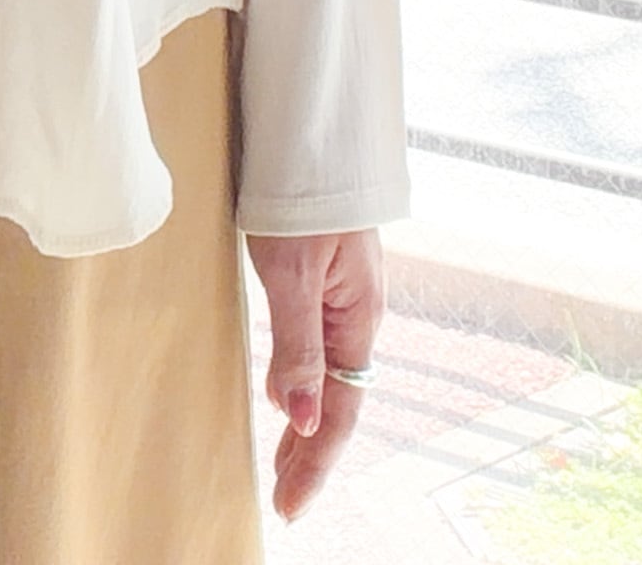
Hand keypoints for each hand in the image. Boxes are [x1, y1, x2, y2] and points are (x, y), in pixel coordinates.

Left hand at [243, 227, 383, 522]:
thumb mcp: (292, 273)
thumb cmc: (300, 198)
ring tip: (285, 462)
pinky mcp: (324, 279)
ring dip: (307, 423)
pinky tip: (286, 396)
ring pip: (328, 376)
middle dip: (312, 454)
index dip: (314, 461)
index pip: (338, 410)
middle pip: (337, 401)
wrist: (310, 138)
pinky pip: (317, 346)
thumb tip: (298, 416)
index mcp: (357, 320)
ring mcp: (342, 298)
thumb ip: (297, 344)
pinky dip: (302, 382)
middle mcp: (355, 316)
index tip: (289, 504)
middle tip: (285, 501)